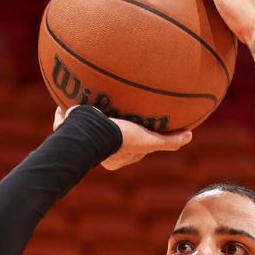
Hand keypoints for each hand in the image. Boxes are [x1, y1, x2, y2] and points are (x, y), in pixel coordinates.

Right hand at [53, 106, 191, 170]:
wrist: (92, 134)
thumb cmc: (122, 140)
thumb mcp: (149, 141)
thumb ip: (169, 142)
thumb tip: (190, 136)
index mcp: (115, 157)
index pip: (128, 146)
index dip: (135, 136)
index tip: (140, 126)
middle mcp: (98, 150)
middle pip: (104, 135)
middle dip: (108, 125)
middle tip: (114, 112)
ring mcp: (80, 139)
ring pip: (81, 127)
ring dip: (84, 115)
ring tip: (88, 100)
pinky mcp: (67, 127)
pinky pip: (65, 117)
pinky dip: (64, 110)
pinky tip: (66, 97)